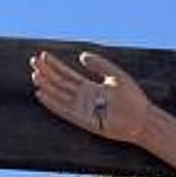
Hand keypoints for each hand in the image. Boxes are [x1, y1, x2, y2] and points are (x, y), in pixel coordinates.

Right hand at [29, 47, 156, 146]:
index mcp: (91, 88)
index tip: (43, 55)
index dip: (55, 65)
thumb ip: (99, 65)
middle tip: (33, 62)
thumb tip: (80, 56)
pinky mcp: (85, 121)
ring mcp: (84, 110)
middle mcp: (84, 99)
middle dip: (47, 73)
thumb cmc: (133, 98)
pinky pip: (65, 111)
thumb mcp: (115, 76)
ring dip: (47, 86)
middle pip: (61, 84)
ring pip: (60, 96)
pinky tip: (42, 95)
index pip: (68, 75)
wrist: (142, 119)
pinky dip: (53, 103)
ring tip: (35, 75)